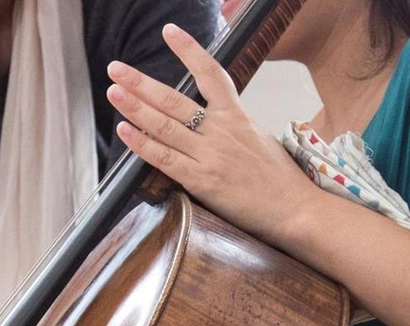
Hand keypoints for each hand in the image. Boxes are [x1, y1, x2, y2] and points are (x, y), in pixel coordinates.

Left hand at [106, 24, 313, 248]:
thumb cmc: (279, 178)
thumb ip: (232, 123)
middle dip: (141, 82)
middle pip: (175, 99)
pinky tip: (124, 130)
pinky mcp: (202, 181)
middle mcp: (221, 130)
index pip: (211, 73)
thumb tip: (212, 116)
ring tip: (114, 92)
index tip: (170, 32)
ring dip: (135, 107)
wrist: (295, 208)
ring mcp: (210, 155)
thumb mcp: (258, 136)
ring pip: (164, 126)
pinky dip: (142, 144)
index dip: (189, 50)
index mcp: (236, 115)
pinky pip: (165, 159)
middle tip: (117, 68)